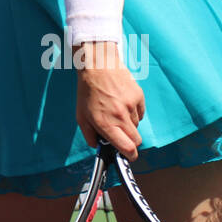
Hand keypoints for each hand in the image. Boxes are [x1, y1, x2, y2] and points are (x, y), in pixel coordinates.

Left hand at [74, 42, 144, 159]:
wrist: (98, 65)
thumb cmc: (87, 91)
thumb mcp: (81, 116)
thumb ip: (89, 135)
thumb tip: (98, 147)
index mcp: (105, 123)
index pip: (127, 148)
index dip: (130, 155)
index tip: (129, 156)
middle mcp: (120, 116)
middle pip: (136, 141)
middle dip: (130, 142)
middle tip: (122, 134)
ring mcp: (131, 106)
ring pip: (137, 125)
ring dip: (129, 124)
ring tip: (117, 111)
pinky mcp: (138, 96)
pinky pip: (140, 112)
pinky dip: (134, 112)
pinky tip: (123, 103)